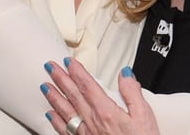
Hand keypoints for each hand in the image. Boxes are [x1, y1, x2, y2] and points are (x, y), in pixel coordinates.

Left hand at [41, 58, 159, 134]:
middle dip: (60, 79)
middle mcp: (93, 122)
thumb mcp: (144, 115)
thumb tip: (125, 74)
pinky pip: (65, 130)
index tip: (68, 62)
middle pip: (73, 95)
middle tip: (50, 67)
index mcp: (107, 112)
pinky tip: (50, 114)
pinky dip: (56, 121)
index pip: (88, 86)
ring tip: (45, 86)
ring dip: (54, 97)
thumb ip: (132, 92)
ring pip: (65, 111)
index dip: (77, 71)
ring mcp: (87, 134)